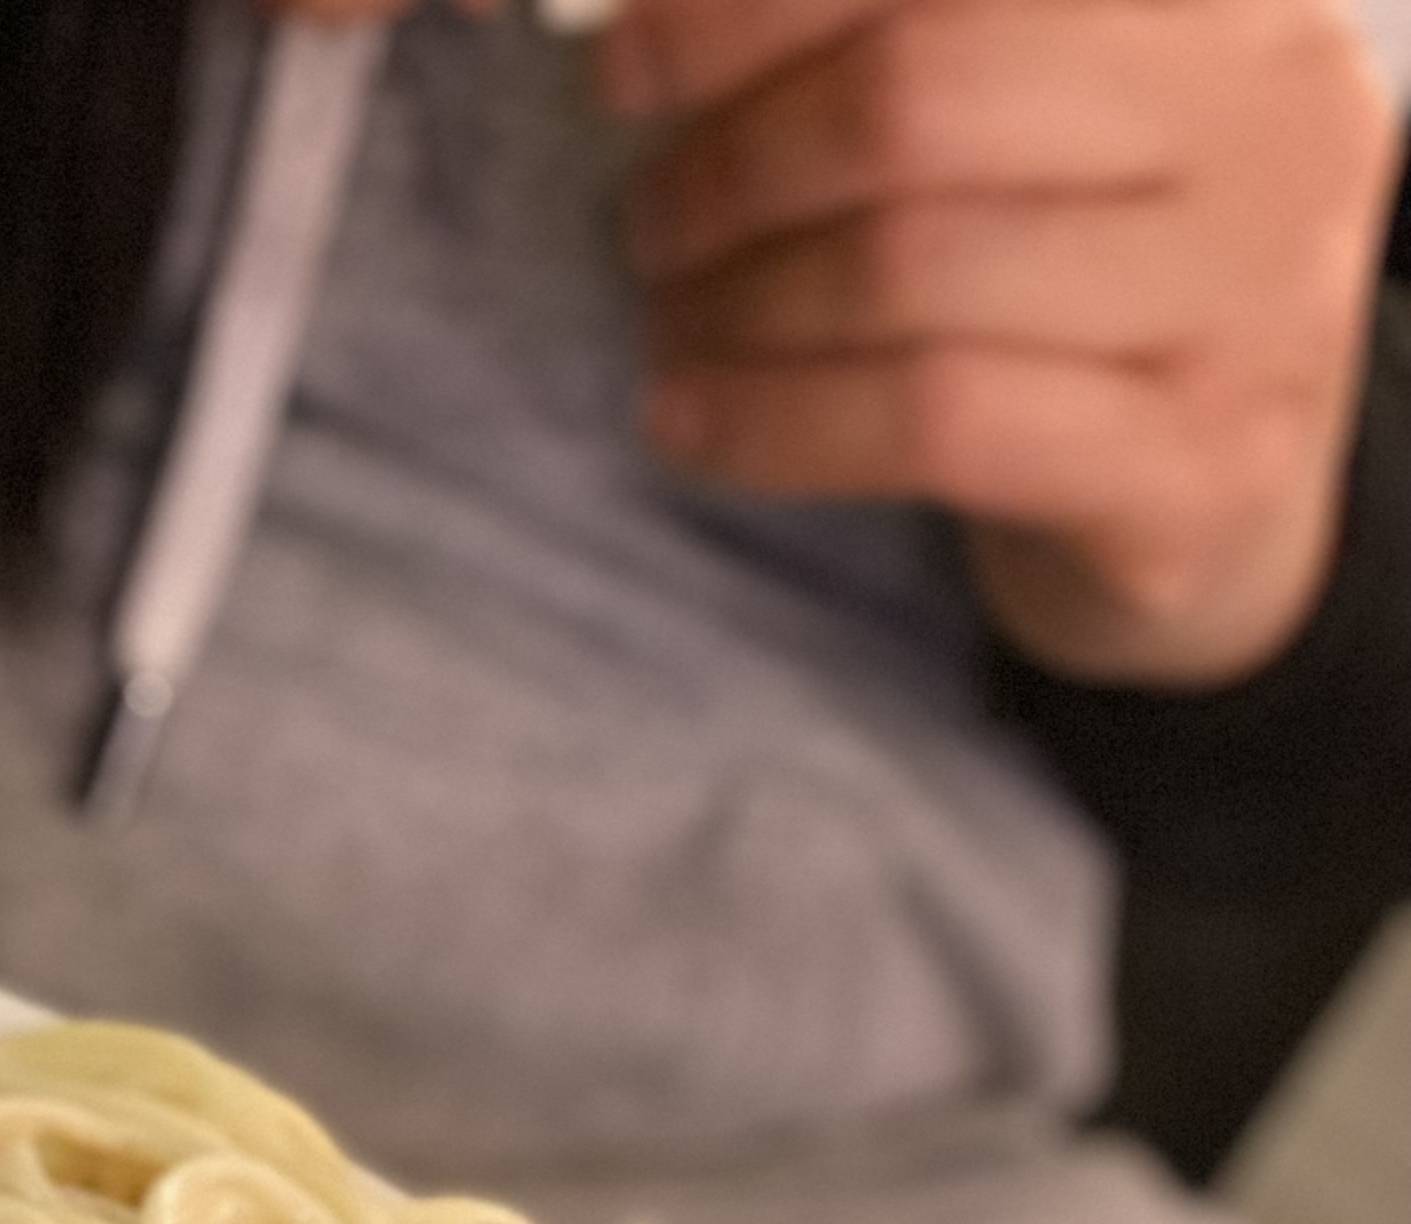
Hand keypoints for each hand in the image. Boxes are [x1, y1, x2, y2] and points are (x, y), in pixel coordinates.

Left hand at [609, 0, 1402, 684]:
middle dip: (738, 165)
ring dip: (738, 305)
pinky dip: (776, 423)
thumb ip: (895, 49)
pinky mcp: (1193, 465)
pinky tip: (693, 424)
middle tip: (652, 224)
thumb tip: (654, 25)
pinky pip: (929, 419)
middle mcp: (1270, 113)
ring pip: (907, 269)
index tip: (624, 65)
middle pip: (916, 98)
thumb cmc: (1084, 285)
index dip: (755, 9)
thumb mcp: (1033, 118)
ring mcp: (1254, 296)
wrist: (1219, 503)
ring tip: (673, 326)